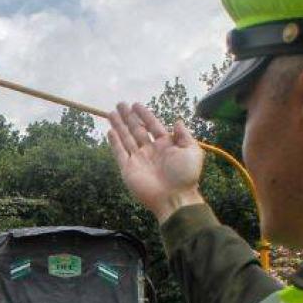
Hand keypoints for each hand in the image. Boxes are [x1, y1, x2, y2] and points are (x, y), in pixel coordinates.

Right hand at [107, 102, 204, 222]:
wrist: (174, 198)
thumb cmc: (185, 175)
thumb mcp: (192, 151)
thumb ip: (184, 135)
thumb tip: (177, 121)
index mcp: (166, 145)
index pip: (152, 125)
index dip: (144, 115)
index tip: (136, 104)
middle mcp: (150, 150)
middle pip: (136, 129)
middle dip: (128, 117)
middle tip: (120, 104)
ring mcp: (138, 159)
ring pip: (126, 138)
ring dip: (119, 125)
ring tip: (111, 113)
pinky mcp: (128, 169)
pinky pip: (119, 153)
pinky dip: (114, 142)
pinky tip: (110, 131)